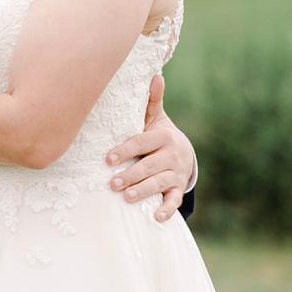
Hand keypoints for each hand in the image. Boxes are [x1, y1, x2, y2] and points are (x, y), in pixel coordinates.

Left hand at [106, 75, 195, 221]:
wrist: (184, 153)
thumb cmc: (158, 135)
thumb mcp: (156, 117)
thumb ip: (152, 100)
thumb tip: (154, 73)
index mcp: (163, 136)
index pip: (142, 143)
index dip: (125, 151)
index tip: (107, 158)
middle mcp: (171, 155)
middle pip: (150, 166)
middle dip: (132, 175)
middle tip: (113, 183)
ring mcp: (175, 173)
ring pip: (159, 183)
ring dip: (144, 190)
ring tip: (128, 197)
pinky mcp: (177, 189)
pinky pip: (173, 200)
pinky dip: (166, 209)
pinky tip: (156, 217)